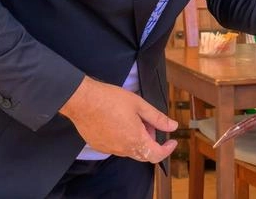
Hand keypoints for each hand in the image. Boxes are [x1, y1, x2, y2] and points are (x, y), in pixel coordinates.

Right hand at [60, 77, 177, 162]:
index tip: (171, 142)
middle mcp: (122, 149)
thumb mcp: (139, 105)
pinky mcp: (98, 145)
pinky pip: (116, 147)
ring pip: (129, 150)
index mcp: (135, 140)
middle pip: (143, 154)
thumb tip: (172, 126)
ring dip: (136, 139)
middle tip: (148, 123)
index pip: (156, 155)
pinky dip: (123, 138)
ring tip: (132, 118)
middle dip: (151, 141)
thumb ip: (157, 118)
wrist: (83, 100)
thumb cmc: (110, 100)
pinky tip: (118, 122)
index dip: (167, 150)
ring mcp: (109, 149)